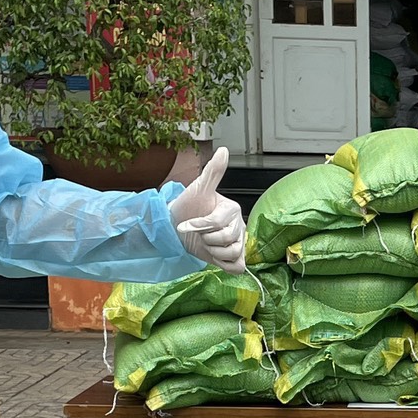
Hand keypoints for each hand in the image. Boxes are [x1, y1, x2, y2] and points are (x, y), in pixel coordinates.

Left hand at [168, 146, 246, 273]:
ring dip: (212, 251)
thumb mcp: (198, 189)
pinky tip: (214, 254)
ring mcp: (239, 243)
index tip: (185, 225)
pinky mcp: (234, 259)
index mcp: (232, 209)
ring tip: (205, 243)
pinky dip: (223, 264)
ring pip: (231, 253)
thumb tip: (224, 150)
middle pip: (227, 239)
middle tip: (198, 233)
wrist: (178, 228)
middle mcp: (239, 226)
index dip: (199, 226)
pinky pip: (236, 267)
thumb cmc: (187, 208)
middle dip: (206, 238)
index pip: (218, 222)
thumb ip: (213, 172)